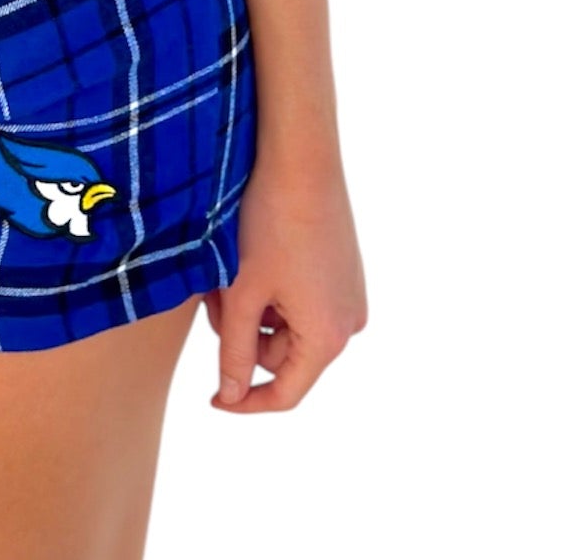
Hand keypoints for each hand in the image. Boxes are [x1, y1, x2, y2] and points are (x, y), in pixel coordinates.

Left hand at [203, 152, 367, 411]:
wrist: (300, 159)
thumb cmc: (268, 225)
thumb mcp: (243, 293)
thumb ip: (235, 352)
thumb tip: (232, 394)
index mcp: (328, 337)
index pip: (285, 393)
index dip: (245, 400)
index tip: (212, 399)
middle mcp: (348, 322)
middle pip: (281, 354)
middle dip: (244, 332)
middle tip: (216, 295)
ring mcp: (347, 294)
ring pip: (285, 323)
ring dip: (253, 307)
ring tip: (229, 269)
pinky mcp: (341, 269)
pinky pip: (299, 298)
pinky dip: (269, 287)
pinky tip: (251, 257)